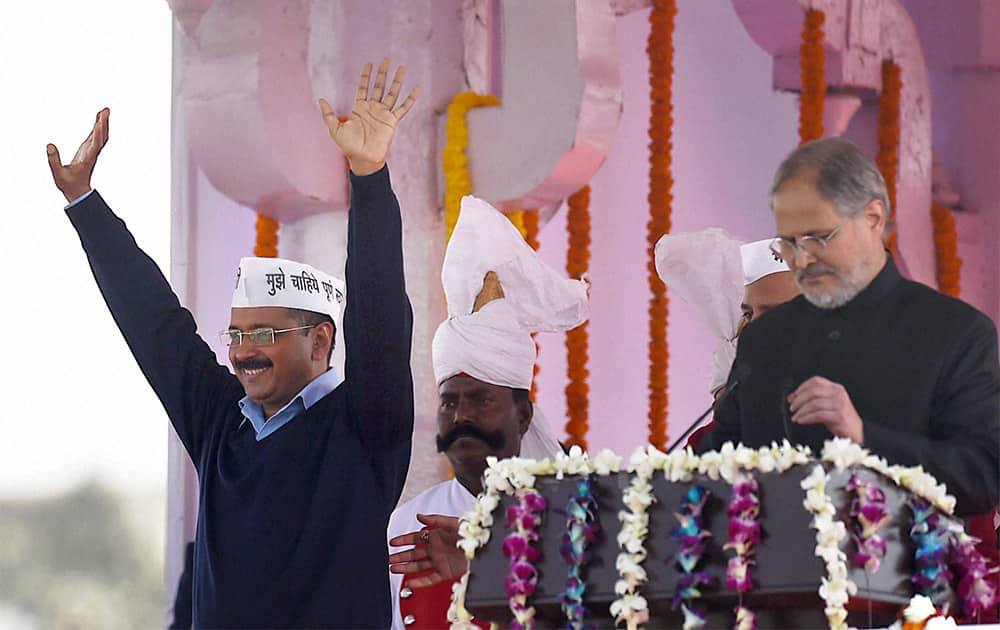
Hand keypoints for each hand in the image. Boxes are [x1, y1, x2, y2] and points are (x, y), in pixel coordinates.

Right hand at [47, 108, 109, 202]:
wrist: (78, 192)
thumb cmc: (68, 184)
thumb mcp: (58, 174)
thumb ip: (53, 160)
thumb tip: (49, 145)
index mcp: (87, 159)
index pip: (95, 144)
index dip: (98, 133)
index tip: (100, 121)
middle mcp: (92, 154)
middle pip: (102, 137)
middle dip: (104, 124)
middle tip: (107, 110)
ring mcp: (92, 152)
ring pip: (101, 136)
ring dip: (103, 123)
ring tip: (105, 110)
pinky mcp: (89, 151)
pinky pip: (96, 137)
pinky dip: (98, 127)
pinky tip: (98, 118)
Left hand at [318, 58, 419, 175]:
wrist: (363, 159)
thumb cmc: (349, 146)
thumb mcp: (334, 128)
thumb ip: (328, 114)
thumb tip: (321, 99)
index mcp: (360, 108)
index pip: (364, 87)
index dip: (366, 75)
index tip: (369, 63)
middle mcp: (373, 109)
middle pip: (379, 86)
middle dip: (382, 73)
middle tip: (386, 59)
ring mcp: (384, 114)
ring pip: (392, 93)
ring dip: (397, 81)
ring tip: (402, 68)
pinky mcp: (392, 121)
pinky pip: (404, 108)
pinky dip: (411, 98)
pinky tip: (417, 88)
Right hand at [388, 514, 466, 587]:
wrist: (485, 548)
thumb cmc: (472, 532)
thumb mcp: (454, 522)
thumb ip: (435, 519)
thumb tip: (419, 515)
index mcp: (437, 536)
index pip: (416, 538)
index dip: (403, 540)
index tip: (392, 542)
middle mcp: (436, 549)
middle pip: (414, 553)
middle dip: (400, 555)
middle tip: (388, 558)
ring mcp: (440, 561)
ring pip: (418, 566)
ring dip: (405, 567)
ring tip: (392, 568)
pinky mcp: (445, 573)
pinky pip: (429, 578)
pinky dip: (419, 582)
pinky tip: (409, 582)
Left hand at [788, 376, 863, 442]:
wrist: (857, 433)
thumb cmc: (841, 419)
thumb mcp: (829, 405)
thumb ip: (815, 399)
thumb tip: (794, 398)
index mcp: (836, 388)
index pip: (816, 381)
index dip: (801, 387)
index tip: (793, 396)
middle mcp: (838, 394)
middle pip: (813, 391)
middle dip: (799, 399)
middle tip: (792, 407)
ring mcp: (839, 404)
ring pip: (814, 403)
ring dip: (801, 411)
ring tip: (795, 416)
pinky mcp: (839, 416)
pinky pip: (818, 415)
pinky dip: (807, 418)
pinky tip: (802, 420)